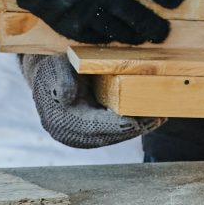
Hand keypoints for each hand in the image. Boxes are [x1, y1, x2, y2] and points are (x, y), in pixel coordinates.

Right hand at [0, 0, 184, 43]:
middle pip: (134, 13)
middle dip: (153, 24)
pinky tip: (112, 41)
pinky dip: (105, 40)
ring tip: (144, 39)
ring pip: (115, 29)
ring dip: (133, 35)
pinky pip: (90, 37)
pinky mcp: (63, 22)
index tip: (177, 0)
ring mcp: (80, 10)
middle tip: (165, 32)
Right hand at [20, 52, 159, 147]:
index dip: (118, 125)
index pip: (95, 127)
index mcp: (62, 122)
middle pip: (110, 135)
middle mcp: (72, 135)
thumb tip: (68, 97)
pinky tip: (148, 118)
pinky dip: (132, 125)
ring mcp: (81, 136)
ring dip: (138, 128)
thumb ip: (62, 81)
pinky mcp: (90, 132)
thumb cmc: (52, 68)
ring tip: (158, 118)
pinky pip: (114, 131)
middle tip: (157, 118)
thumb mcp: (54, 68)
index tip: (137, 121)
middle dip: (135, 128)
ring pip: (115, 136)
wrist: (45, 74)